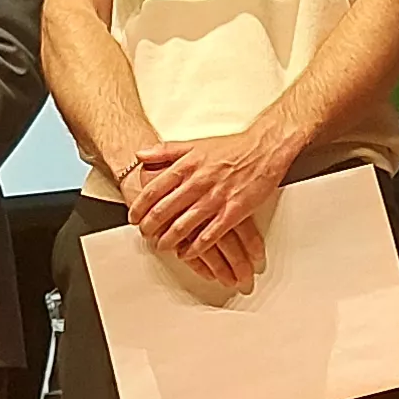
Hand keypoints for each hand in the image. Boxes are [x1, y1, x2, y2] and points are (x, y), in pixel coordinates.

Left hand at [130, 133, 291, 286]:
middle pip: (165, 210)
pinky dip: (197, 247)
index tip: (134, 217)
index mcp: (187, 166)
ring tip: (161, 246)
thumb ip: (165, 150)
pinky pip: (211, 234)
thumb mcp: (194, 144)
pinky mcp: (235, 210)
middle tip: (144, 235)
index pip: (155, 189)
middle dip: (150, 226)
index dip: (140, 206)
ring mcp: (216, 198)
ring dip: (170, 239)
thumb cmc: (231, 148)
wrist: (264, 148)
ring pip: (185, 224)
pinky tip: (188, 253)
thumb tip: (140, 155)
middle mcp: (199, 182)